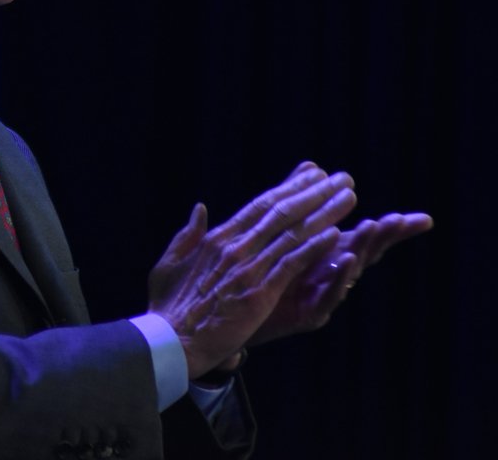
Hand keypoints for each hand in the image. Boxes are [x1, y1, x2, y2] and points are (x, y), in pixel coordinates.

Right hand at [148, 162, 356, 377]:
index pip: (259, 205)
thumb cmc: (168, 306)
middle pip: (281, 212)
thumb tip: (200, 208)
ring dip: (324, 214)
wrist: (171, 341)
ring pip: (292, 233)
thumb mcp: (169, 262)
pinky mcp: (259, 293)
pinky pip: (291, 264)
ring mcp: (248, 269)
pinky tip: (334, 235)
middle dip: (315, 193)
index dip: (289, 188)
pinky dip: (313, 248)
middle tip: (341, 179)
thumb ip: (187, 235)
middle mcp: (235, 247)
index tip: (311, 174)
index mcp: (216, 239)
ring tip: (348, 198)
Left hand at [249, 209, 433, 345]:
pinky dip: (338, 277)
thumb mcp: (283, 231)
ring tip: (373, 227)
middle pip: (363, 252)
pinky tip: (346, 258)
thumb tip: (314, 166)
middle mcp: (329, 275)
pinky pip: (325, 294)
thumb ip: (300, 202)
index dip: (390, 229)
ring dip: (361, 247)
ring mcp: (321, 295)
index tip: (422, 219)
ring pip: (348, 270)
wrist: (233, 314)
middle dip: (383, 236)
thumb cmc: (262, 272)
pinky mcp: (308, 314)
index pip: (363, 237)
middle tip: (402, 220)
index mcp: (326, 253)